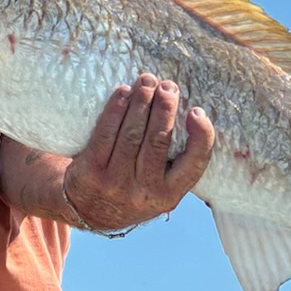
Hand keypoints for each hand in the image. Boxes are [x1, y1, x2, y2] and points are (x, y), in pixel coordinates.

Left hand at [61, 75, 214, 231]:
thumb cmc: (132, 188)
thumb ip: (175, 162)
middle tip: (167, 86)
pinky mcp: (91, 172)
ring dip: (141, 102)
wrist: (88, 210)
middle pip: (158, 141)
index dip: (201, 136)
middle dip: (164, 108)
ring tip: (147, 81)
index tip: (197, 112)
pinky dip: (116, 109)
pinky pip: (106, 134)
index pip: (195, 164)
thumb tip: (191, 113)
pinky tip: (123, 92)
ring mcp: (116, 183)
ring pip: (132, 134)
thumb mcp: (159, 188)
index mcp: (169, 195)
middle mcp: (144, 192)